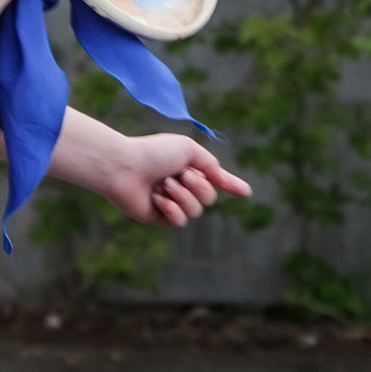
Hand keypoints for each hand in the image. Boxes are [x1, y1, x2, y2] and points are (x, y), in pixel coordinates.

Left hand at [100, 133, 252, 230]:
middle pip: (209, 198)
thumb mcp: (188, 150)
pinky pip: (180, 221)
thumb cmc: (154, 153)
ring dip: (182, 196)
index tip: (246, 192)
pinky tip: (157, 199)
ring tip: (163, 185)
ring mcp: (171, 203)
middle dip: (198, 186)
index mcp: (188, 168)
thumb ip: (210, 164)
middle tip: (179, 175)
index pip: (215, 179)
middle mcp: (181, 186)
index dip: (231, 184)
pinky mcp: (160, 218)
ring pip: (196, 211)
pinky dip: (171, 209)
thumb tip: (224, 179)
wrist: (124, 168)